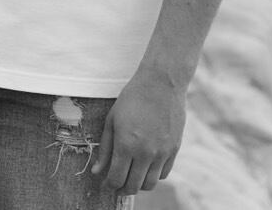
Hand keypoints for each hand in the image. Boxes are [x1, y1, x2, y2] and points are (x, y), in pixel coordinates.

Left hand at [92, 69, 186, 194]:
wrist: (161, 82)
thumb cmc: (132, 98)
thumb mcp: (112, 121)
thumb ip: (105, 149)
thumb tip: (97, 172)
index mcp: (126, 145)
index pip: (116, 179)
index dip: (109, 186)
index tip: (106, 184)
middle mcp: (145, 152)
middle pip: (133, 186)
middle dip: (122, 189)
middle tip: (117, 183)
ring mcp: (162, 152)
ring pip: (150, 184)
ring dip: (139, 184)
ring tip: (132, 176)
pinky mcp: (174, 149)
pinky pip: (164, 173)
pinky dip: (153, 175)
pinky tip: (146, 166)